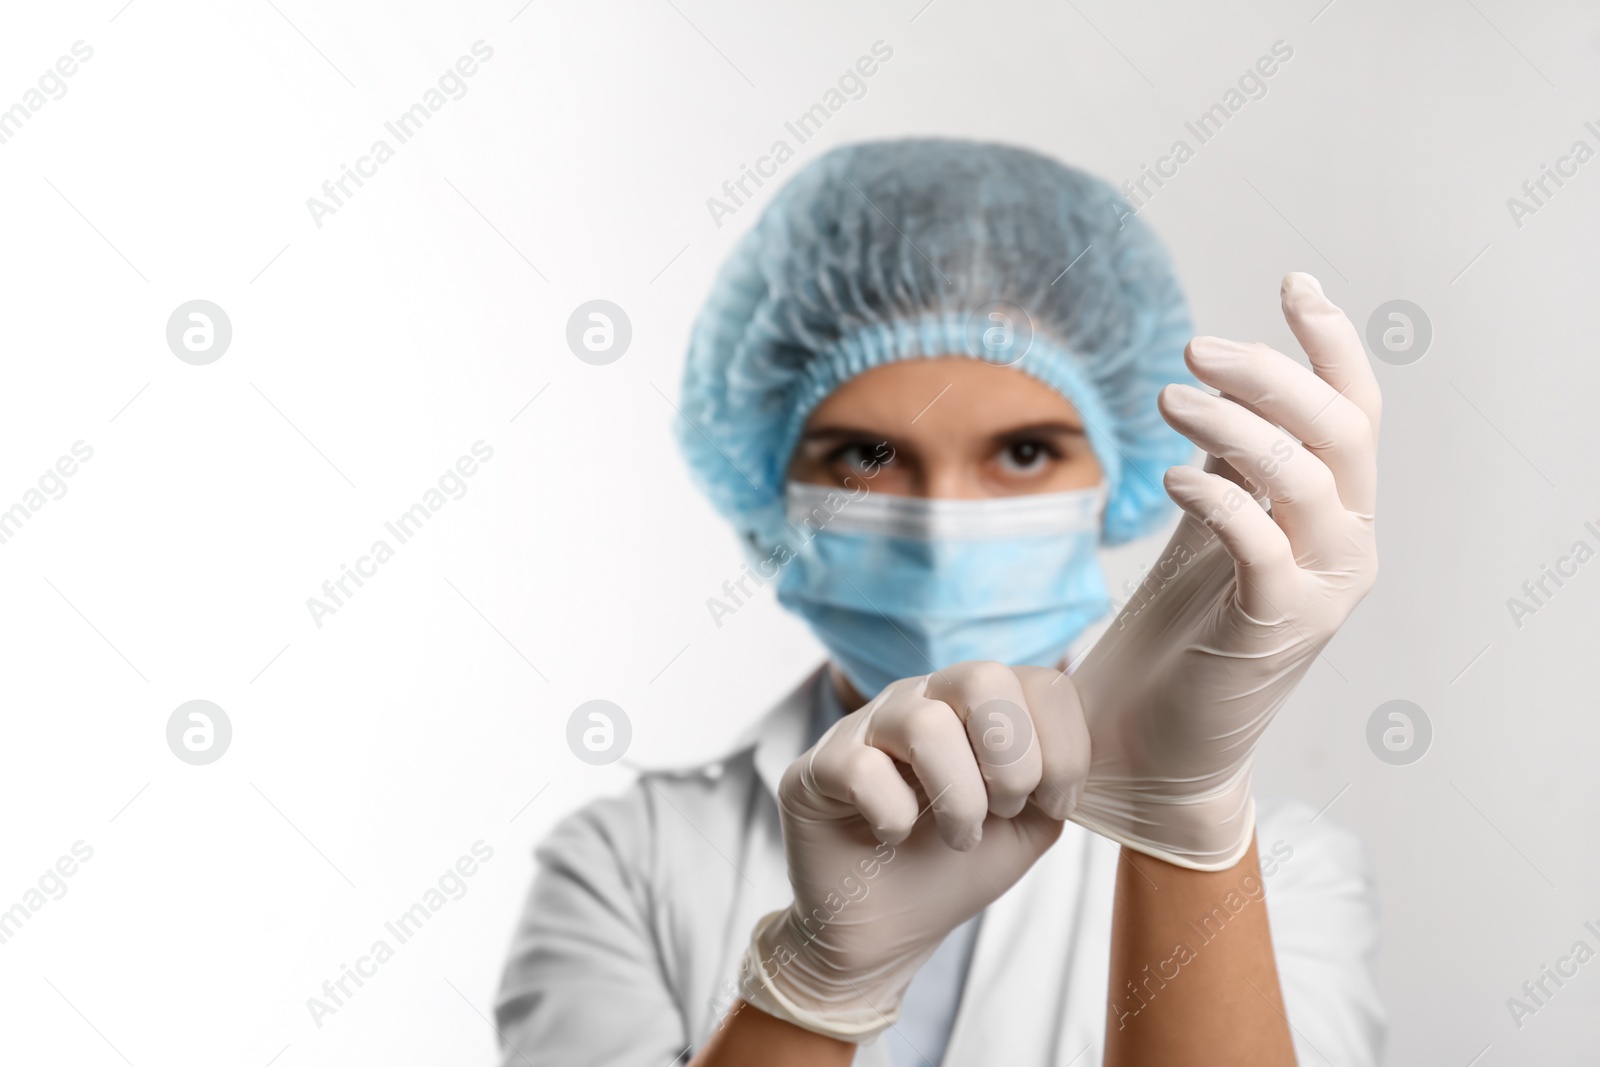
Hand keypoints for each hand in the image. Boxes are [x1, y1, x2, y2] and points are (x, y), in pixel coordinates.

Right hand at [738, 661, 1088, 1040]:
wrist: (887, 926)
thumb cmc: (956, 865)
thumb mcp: (1030, 823)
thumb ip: (1059, 775)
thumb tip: (1079, 746)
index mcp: (981, 704)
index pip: (1043, 682)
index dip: (1064, 750)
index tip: (1051, 804)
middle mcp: (925, 698)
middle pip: (982, 676)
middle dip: (1012, 762)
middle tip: (1002, 810)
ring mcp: (867, 725)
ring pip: (925, 724)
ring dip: (958, 799)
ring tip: (954, 835)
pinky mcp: (821, 765)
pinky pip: (864, 770)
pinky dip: (893, 817)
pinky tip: (892, 836)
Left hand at [1067, 272, 1380, 870]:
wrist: (1149, 743)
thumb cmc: (1176, 635)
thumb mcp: (1211, 531)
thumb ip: (1234, 468)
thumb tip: (1226, 395)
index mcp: (1335, 513)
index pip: (1354, 409)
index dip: (1331, 342)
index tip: (1294, 281)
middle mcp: (1347, 544)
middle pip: (1337, 428)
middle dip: (1271, 374)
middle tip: (1193, 351)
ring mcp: (1320, 590)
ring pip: (1305, 477)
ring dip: (1236, 424)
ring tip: (1167, 399)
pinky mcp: (1275, 630)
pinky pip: (1262, 544)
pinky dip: (1220, 498)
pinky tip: (1170, 479)